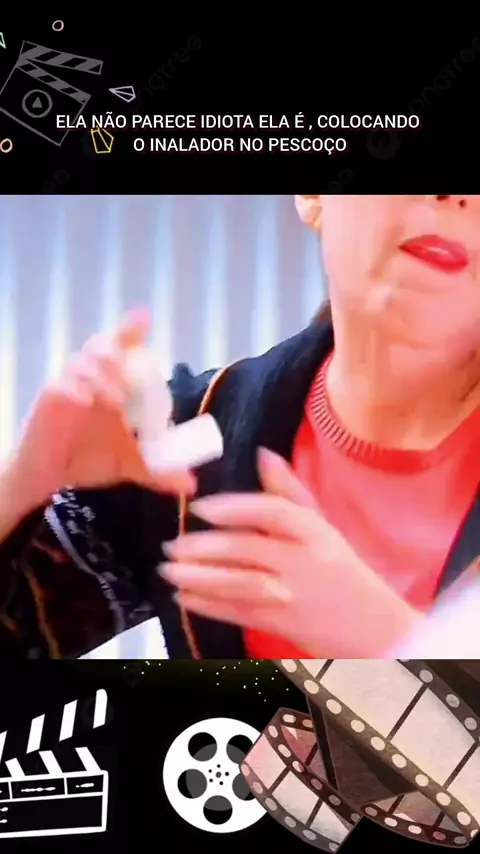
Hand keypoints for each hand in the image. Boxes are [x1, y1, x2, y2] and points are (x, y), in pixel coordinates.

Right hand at [6, 309, 195, 517]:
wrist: (52, 479)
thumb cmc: (91, 460)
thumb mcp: (132, 465)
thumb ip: (160, 470)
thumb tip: (191, 484)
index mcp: (113, 383)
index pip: (122, 347)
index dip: (131, 330)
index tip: (143, 317)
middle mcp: (91, 378)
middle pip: (102, 346)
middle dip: (116, 350)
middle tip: (130, 376)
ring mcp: (68, 386)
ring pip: (81, 362)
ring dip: (101, 375)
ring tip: (116, 399)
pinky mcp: (49, 400)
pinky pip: (60, 385)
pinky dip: (76, 390)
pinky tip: (86, 402)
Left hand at [160, 448, 418, 656]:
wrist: (372, 627)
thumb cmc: (340, 568)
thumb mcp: (322, 526)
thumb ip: (289, 492)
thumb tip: (262, 453)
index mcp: (314, 531)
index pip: (274, 512)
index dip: (235, 507)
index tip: (200, 507)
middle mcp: (303, 561)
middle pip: (249, 550)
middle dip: (204, 548)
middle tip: (171, 544)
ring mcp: (291, 595)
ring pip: (239, 583)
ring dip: (199, 577)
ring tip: (168, 570)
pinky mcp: (281, 624)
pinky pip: (239, 612)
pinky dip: (208, 606)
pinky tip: (183, 597)